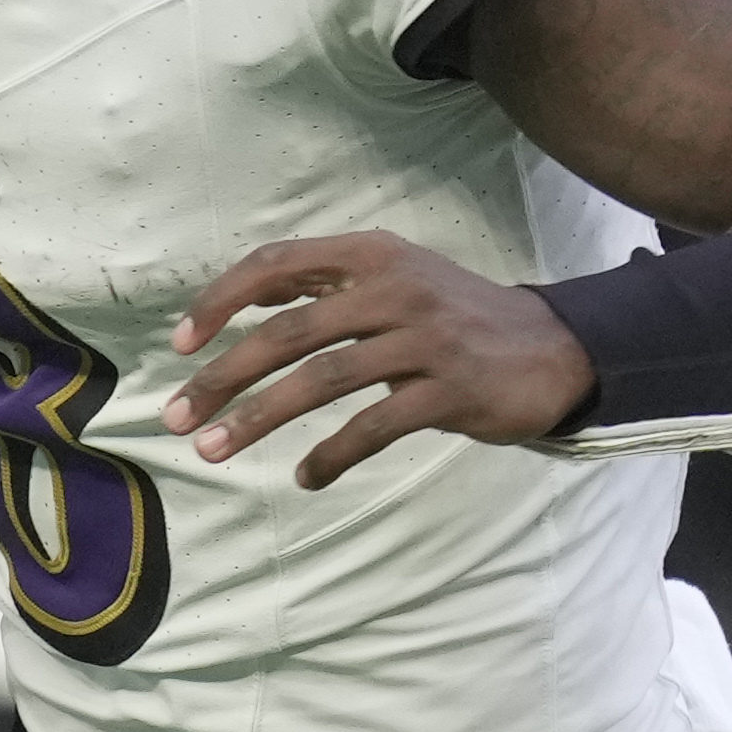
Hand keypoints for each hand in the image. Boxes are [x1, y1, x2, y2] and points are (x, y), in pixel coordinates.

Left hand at [162, 232, 593, 492]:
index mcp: (372, 254)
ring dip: (258, 419)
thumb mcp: (395, 280)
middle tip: (178, 417)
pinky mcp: (449, 389)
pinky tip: (307, 478)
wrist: (553, 349)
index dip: (221, 301)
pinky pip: (373, 426)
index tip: (180, 344)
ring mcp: (424, 338)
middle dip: (222, 376)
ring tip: (215, 451)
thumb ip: (326, 287)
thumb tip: (243, 304)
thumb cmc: (456, 318)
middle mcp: (394, 287)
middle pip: (287, 331)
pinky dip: (332, 456)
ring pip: (321, 380)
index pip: (277, 264)